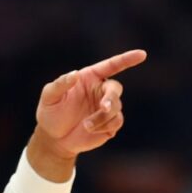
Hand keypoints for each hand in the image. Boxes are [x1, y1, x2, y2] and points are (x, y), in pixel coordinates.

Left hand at [31, 49, 146, 162]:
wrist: (54, 138)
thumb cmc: (50, 112)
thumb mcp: (49, 96)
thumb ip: (60, 84)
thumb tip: (74, 75)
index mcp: (90, 78)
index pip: (112, 66)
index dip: (127, 59)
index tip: (142, 54)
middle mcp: (101, 90)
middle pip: (115, 89)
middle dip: (111, 98)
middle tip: (103, 107)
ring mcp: (107, 108)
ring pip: (116, 108)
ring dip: (102, 117)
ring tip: (85, 126)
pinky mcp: (110, 124)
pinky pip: (116, 122)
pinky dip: (105, 126)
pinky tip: (90, 130)